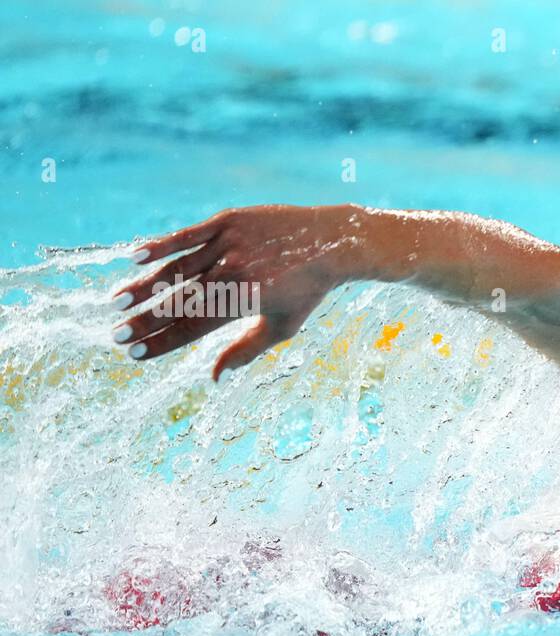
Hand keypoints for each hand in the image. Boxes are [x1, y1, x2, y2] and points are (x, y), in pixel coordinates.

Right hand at [111, 205, 356, 380]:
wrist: (332, 242)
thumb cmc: (306, 291)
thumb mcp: (281, 327)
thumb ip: (245, 351)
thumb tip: (215, 379)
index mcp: (245, 303)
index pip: (194, 328)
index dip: (163, 341)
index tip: (135, 353)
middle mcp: (234, 273)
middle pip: (179, 301)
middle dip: (145, 320)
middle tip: (116, 335)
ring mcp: (230, 244)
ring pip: (177, 268)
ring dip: (144, 287)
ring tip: (117, 303)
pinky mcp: (229, 221)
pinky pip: (189, 234)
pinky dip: (161, 246)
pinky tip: (134, 258)